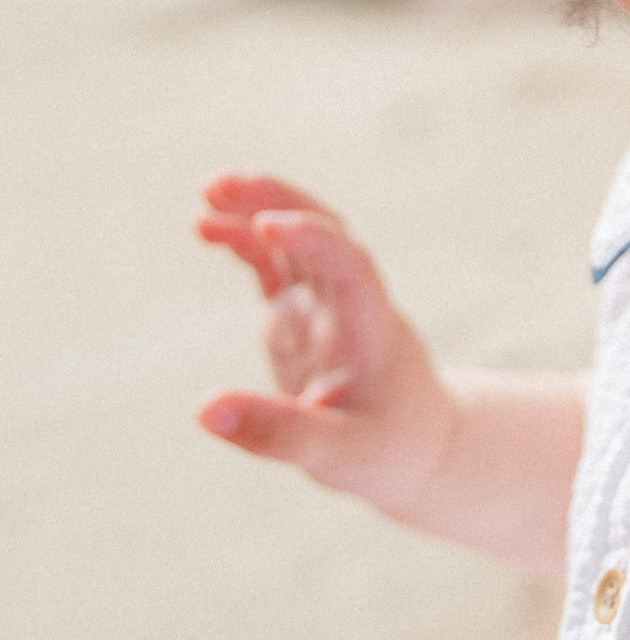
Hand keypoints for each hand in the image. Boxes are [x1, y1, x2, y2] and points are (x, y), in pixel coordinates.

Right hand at [195, 174, 459, 519]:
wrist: (415, 446)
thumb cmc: (385, 452)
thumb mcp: (336, 456)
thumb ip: (277, 434)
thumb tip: (204, 411)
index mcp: (371, 329)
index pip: (351, 267)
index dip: (314, 241)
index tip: (269, 225)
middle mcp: (350, 304)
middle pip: (325, 233)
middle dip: (279, 202)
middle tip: (222, 183)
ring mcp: (325, 305)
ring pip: (296, 242)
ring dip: (259, 211)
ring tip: (208, 190)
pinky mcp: (301, 316)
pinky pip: (275, 267)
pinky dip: (246, 244)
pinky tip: (206, 226)